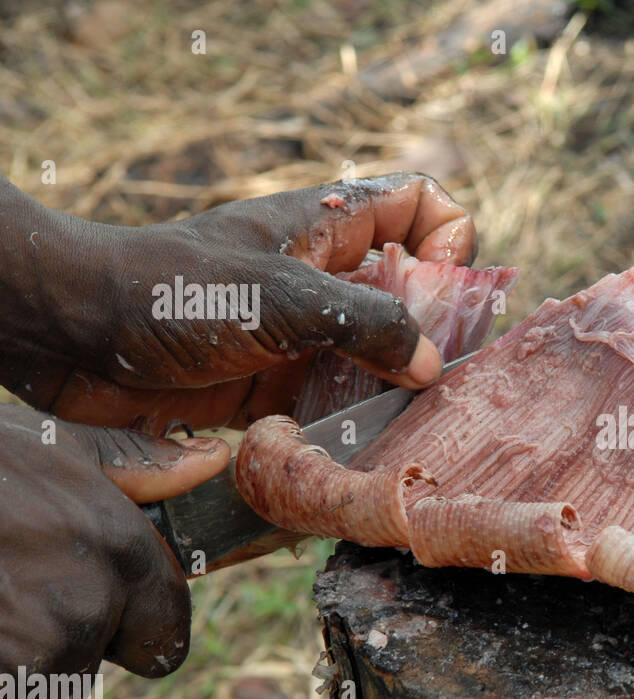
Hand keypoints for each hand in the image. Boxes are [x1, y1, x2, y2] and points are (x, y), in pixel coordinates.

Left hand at [0, 172, 475, 433]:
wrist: (75, 339)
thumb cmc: (177, 294)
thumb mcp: (285, 301)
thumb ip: (368, 325)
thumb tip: (432, 365)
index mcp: (329, 230)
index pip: (419, 206)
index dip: (451, 241)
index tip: (446, 293)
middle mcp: (324, 279)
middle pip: (412, 291)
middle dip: (437, 333)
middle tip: (442, 380)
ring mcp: (301, 334)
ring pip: (378, 356)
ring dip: (398, 389)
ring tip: (410, 425)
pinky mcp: (275, 384)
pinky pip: (336, 403)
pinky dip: (354, 425)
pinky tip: (360, 450)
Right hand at [0, 405, 227, 698]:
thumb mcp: (48, 443)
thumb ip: (133, 465)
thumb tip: (213, 462)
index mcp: (119, 549)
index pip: (165, 637)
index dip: (129, 631)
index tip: (89, 613)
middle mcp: (87, 606)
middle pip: (88, 676)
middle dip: (52, 652)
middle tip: (1, 593)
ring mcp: (29, 652)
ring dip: (0, 674)